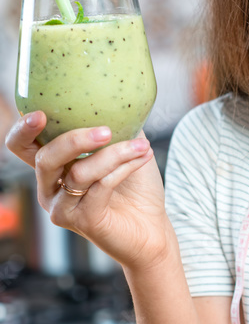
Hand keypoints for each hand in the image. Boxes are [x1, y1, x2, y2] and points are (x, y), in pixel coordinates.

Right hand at [5, 111, 171, 269]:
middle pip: (45, 157)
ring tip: (142, 145)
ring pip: (78, 172)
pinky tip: (143, 158)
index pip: (21, 146)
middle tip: (105, 130)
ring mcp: (62, 207)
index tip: (41, 113)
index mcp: (51, 167)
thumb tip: (120, 94)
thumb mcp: (123, 148)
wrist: (152, 229)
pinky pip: (99, 187)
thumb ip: (115, 124)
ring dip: (114, 154)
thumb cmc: (136, 189)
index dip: (23, 129)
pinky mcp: (82, 221)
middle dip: (74, 140)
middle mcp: (49, 188)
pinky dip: (123, 169)